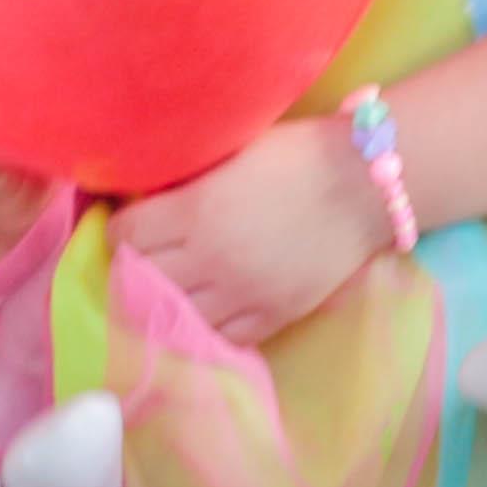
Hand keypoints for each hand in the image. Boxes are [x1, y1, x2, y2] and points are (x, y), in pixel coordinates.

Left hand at [115, 117, 391, 347]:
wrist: (366, 185)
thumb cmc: (297, 153)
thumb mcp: (232, 149)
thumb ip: (187, 175)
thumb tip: (145, 189)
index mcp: (197, 210)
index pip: (125, 234)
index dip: (120, 226)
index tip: (127, 221)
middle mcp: (212, 259)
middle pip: (143, 276)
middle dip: (136, 262)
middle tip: (145, 252)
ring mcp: (244, 293)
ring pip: (176, 314)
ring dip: (168, 297)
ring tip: (174, 283)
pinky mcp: (274, 315)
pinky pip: (223, 337)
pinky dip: (209, 324)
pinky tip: (209, 306)